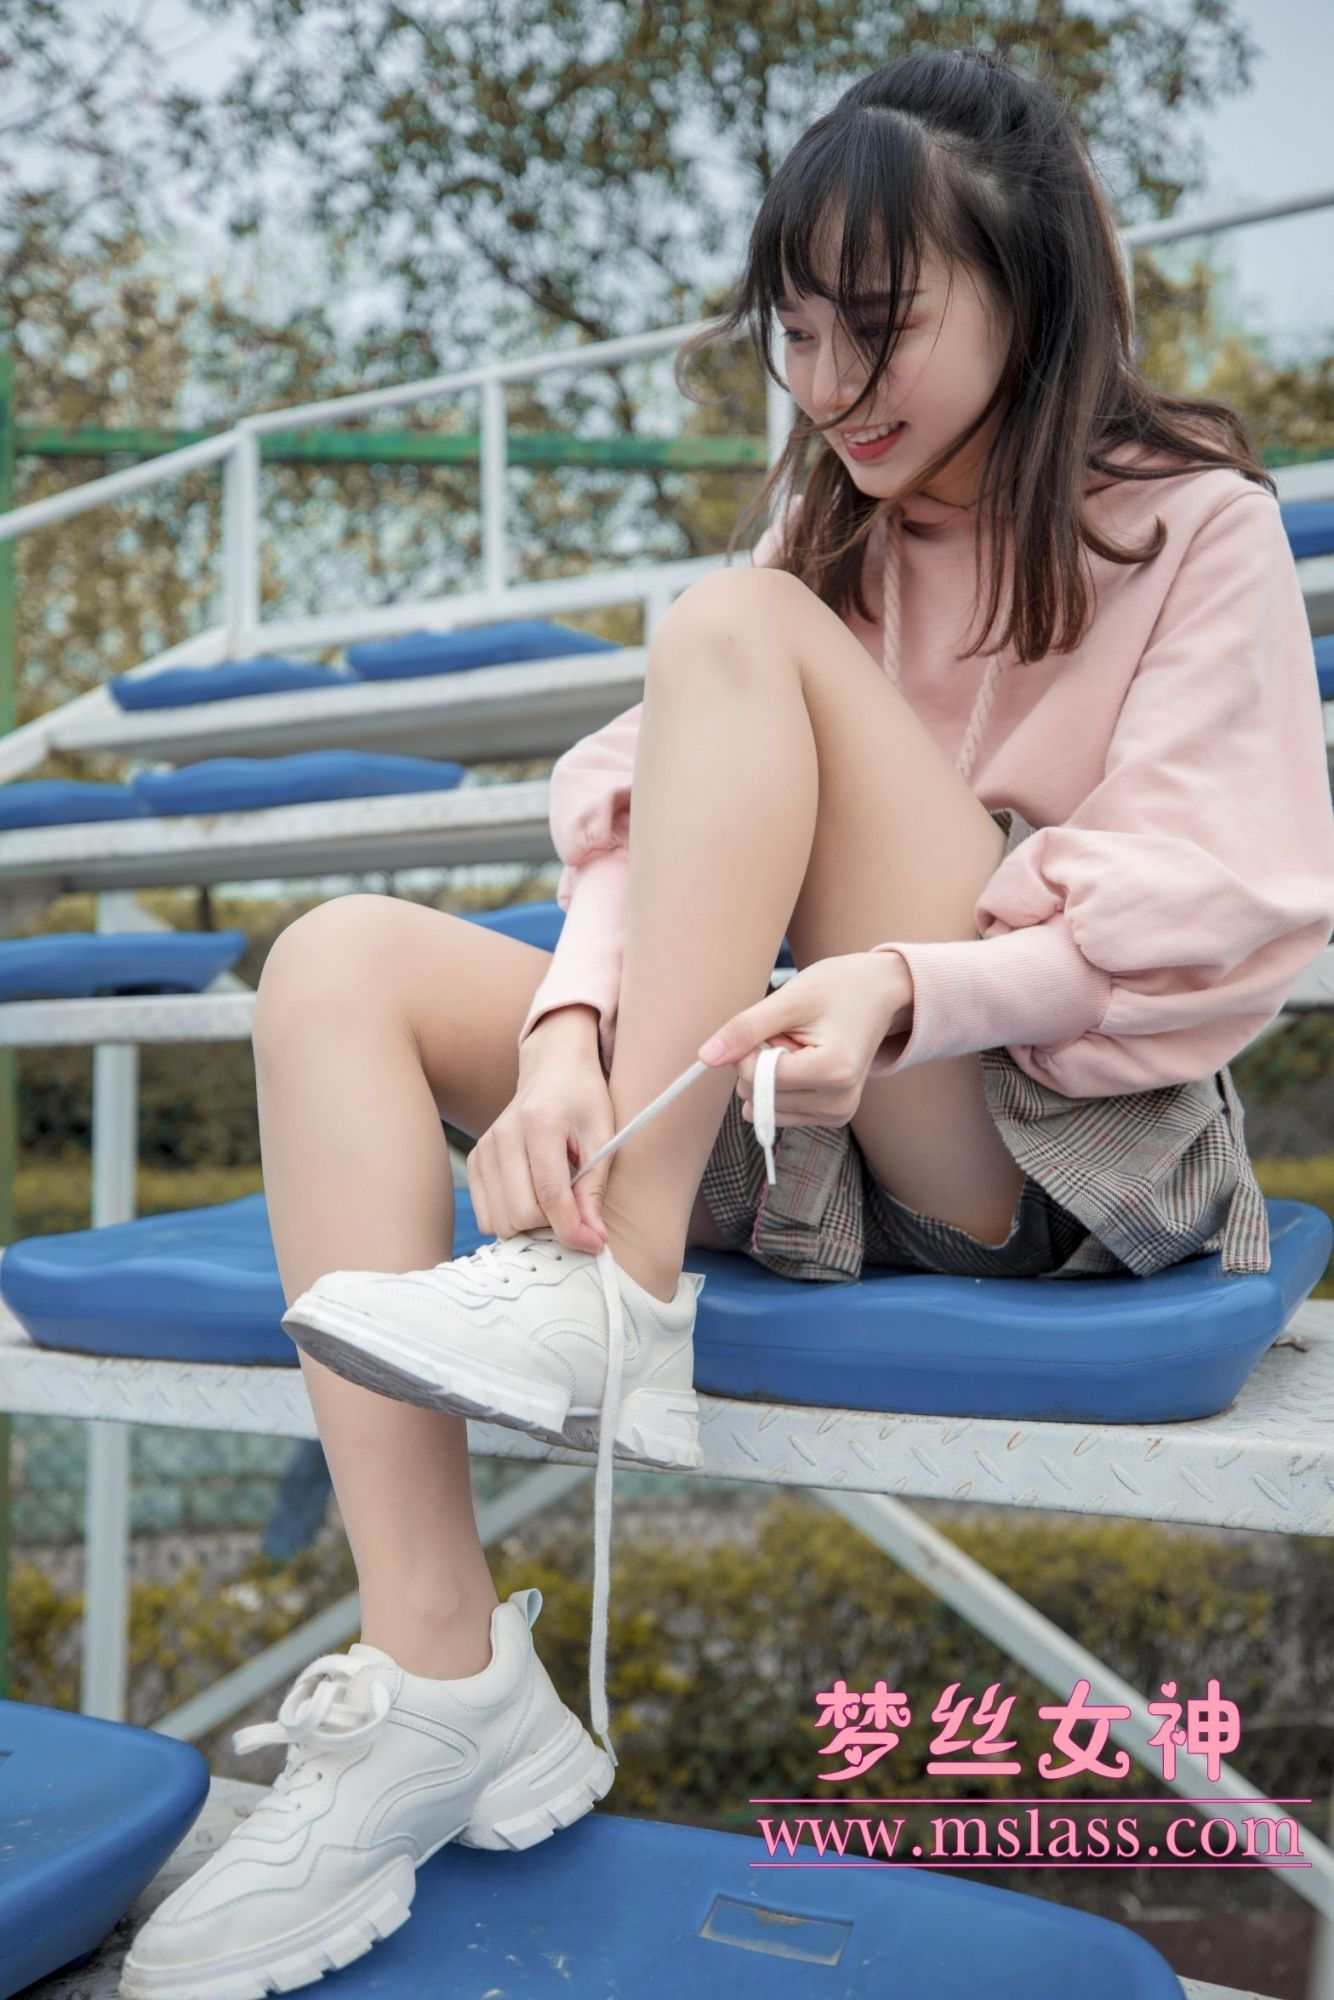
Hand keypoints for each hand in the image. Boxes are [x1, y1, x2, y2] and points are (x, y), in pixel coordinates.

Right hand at [467, 1053, 614, 1254]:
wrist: (553, 1068)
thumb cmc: (583, 1100)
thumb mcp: (603, 1137)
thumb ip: (594, 1188)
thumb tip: (593, 1238)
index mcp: (540, 1124)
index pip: (550, 1196)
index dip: (573, 1230)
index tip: (595, 1243)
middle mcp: (503, 1136)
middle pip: (520, 1214)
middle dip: (553, 1228)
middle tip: (577, 1218)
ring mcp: (484, 1148)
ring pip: (500, 1220)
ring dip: (531, 1227)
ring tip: (556, 1207)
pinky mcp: (475, 1159)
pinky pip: (486, 1214)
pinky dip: (511, 1219)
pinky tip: (533, 1202)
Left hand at [695, 951, 911, 1127]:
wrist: (880, 993)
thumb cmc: (839, 988)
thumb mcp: (789, 999)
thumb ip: (746, 1029)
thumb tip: (705, 1058)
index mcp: (833, 1072)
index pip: (755, 1078)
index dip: (750, 1049)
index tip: (775, 1026)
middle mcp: (839, 1102)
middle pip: (756, 1096)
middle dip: (760, 1062)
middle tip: (791, 1034)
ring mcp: (837, 1114)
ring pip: (762, 1108)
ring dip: (769, 1075)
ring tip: (801, 1047)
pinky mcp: (832, 1117)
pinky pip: (778, 1112)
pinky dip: (781, 1086)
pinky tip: (805, 1061)